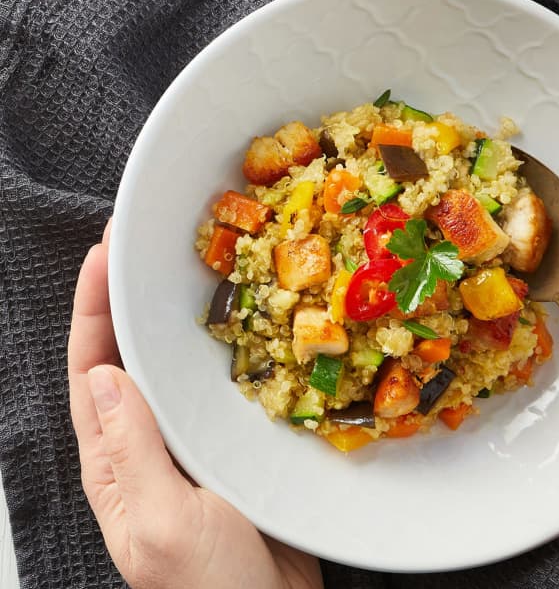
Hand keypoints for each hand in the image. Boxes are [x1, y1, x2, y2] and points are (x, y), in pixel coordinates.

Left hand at [68, 220, 322, 588]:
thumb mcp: (159, 524)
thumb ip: (131, 452)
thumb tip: (106, 376)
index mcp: (116, 461)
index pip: (90, 371)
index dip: (91, 309)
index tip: (105, 254)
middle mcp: (149, 444)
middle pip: (132, 357)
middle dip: (134, 300)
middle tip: (153, 246)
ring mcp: (194, 443)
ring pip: (180, 368)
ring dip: (184, 320)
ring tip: (204, 271)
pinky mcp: (236, 446)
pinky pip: (226, 389)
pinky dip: (233, 352)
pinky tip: (255, 326)